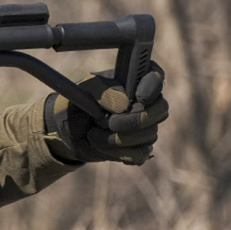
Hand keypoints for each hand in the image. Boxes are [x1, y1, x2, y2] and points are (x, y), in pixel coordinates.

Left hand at [44, 62, 167, 164]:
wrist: (69, 128)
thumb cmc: (80, 102)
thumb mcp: (85, 91)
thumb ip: (104, 92)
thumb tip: (124, 104)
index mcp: (134, 80)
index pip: (156, 76)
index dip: (153, 86)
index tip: (140, 97)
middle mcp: (147, 102)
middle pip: (161, 109)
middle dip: (136, 119)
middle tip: (110, 122)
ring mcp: (147, 126)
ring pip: (149, 134)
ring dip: (117, 137)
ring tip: (93, 131)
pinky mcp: (140, 147)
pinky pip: (139, 154)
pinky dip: (116, 152)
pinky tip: (100, 144)